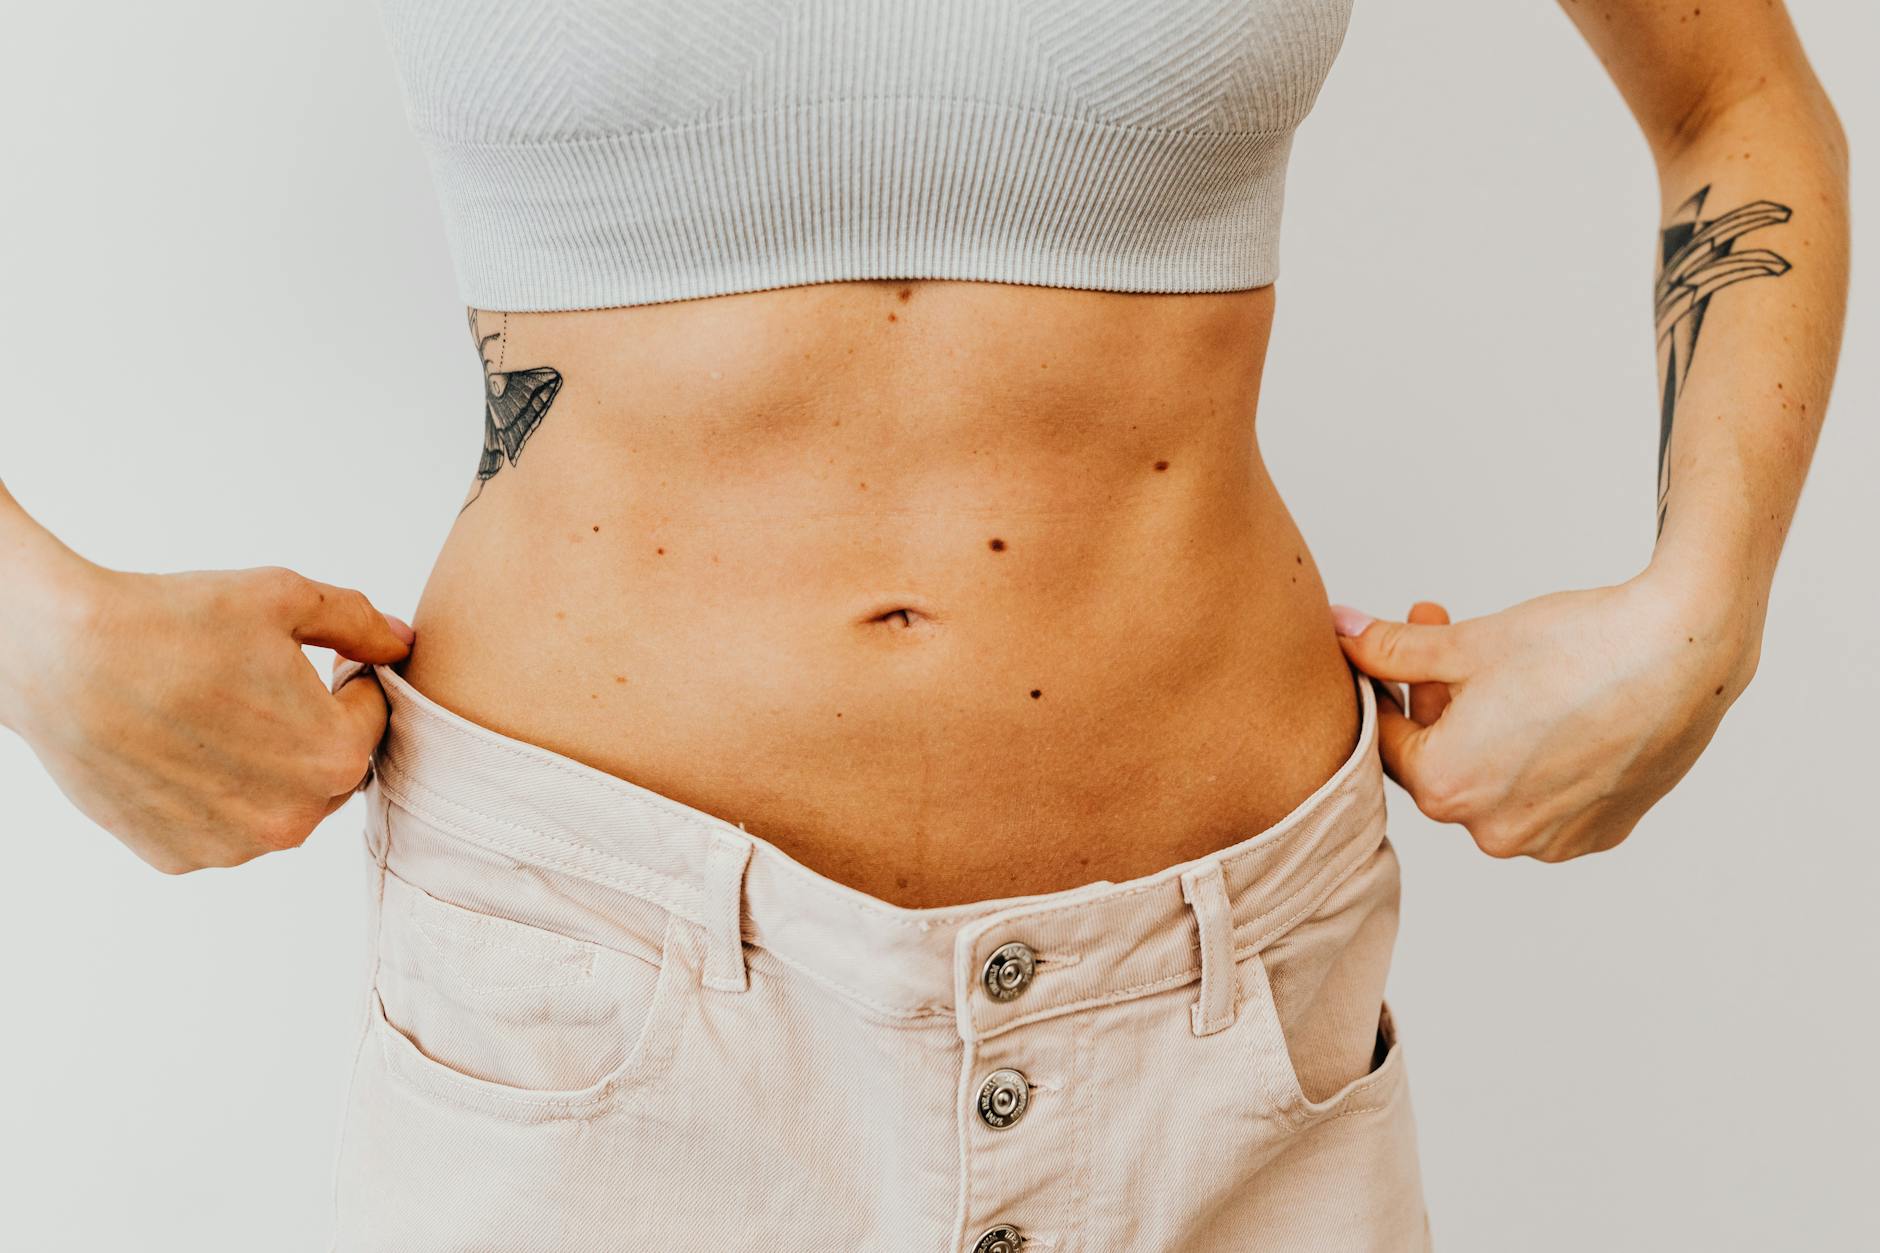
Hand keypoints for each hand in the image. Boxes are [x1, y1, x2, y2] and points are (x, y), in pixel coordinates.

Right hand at [7, 562, 413, 873]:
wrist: (64, 657)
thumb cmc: (174, 622)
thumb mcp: (286, 599)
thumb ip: (361, 624)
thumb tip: (403, 643)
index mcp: (335, 758)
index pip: (373, 716)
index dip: (348, 680)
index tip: (314, 660)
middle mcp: (292, 819)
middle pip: (331, 769)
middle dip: (314, 729)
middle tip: (263, 686)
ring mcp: (232, 847)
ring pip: (278, 802)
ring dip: (267, 766)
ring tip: (218, 714)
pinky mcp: (178, 857)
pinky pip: (222, 826)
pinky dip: (214, 793)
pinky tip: (182, 747)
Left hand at [1329, 572, 1758, 860]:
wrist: (1685, 651)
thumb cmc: (1575, 644)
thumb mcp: (1466, 643)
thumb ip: (1391, 649)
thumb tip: (1340, 633)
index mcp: (1446, 789)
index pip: (1391, 741)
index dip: (1391, 686)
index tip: (1404, 643)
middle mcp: (1494, 833)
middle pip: (1442, 763)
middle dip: (1438, 700)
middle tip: (1449, 634)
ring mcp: (1552, 841)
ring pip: (1494, 783)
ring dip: (1488, 731)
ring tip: (1511, 672)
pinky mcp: (1600, 834)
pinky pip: (1546, 799)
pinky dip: (1538, 758)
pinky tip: (1557, 710)